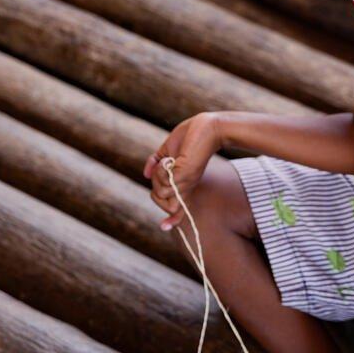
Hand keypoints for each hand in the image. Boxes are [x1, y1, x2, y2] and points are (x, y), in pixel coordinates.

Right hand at [143, 112, 225, 230]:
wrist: (208, 126)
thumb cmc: (191, 135)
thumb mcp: (168, 150)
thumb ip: (156, 163)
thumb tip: (145, 175)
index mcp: (184, 183)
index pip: (179, 209)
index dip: (172, 220)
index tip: (163, 226)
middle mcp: (187, 186)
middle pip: (162, 202)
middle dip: (154, 188)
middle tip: (161, 168)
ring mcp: (187, 182)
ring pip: (161, 192)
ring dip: (157, 176)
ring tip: (167, 160)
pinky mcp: (186, 174)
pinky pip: (165, 182)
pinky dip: (161, 170)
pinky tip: (169, 159)